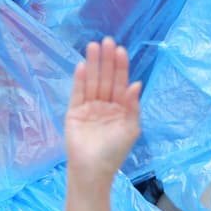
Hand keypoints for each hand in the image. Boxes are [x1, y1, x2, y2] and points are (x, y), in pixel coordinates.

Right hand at [65, 38, 142, 178]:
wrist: (93, 170)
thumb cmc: (114, 152)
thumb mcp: (130, 129)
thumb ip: (132, 106)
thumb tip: (137, 83)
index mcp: (120, 108)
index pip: (120, 82)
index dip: (120, 66)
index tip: (120, 50)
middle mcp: (105, 105)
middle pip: (106, 78)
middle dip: (107, 60)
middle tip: (107, 41)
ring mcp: (89, 107)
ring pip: (92, 81)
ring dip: (93, 64)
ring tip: (93, 46)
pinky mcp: (74, 112)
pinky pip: (77, 93)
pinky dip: (80, 80)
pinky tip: (82, 66)